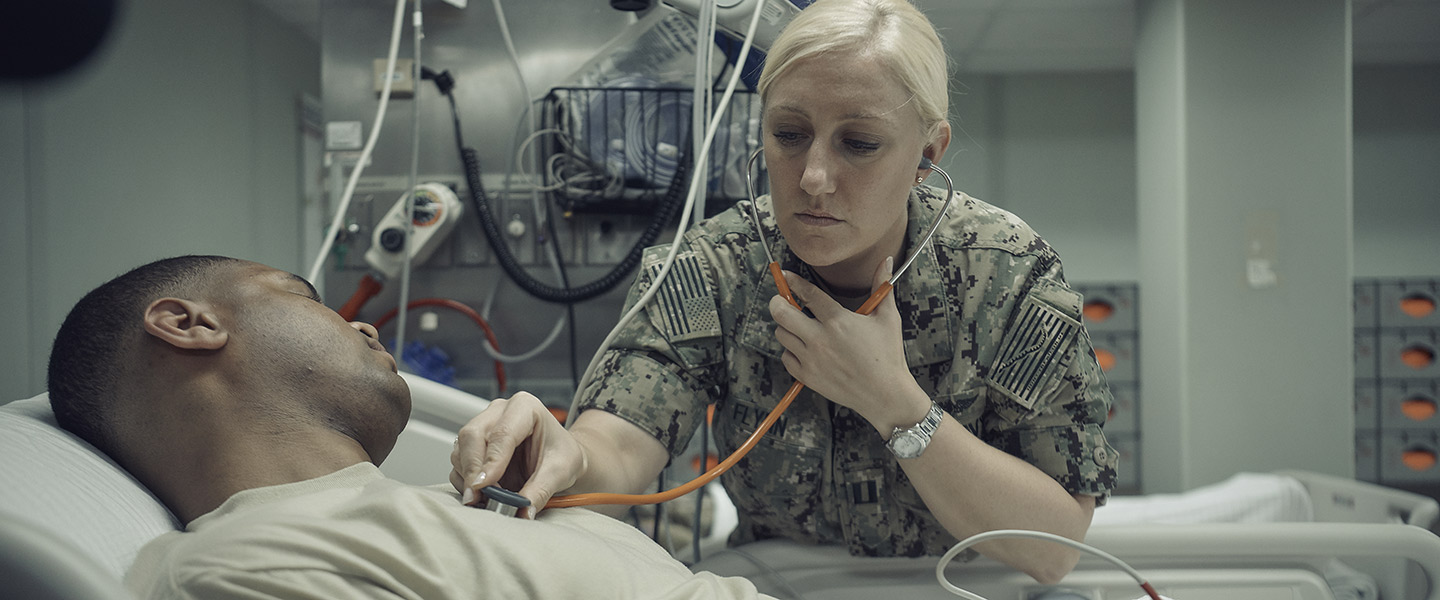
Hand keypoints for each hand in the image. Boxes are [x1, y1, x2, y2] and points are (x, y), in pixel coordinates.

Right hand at [448, 392, 585, 518]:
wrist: (560, 457)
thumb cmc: (562, 454)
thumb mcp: (560, 472)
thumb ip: (540, 490)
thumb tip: (521, 511)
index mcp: (524, 407)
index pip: (501, 433)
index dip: (491, 461)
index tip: (484, 485)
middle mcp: (499, 412)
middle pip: (472, 435)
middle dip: (472, 469)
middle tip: (477, 497)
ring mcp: (484, 427)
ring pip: (461, 449)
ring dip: (467, 477)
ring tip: (484, 499)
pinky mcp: (474, 446)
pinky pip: (459, 463)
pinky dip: (465, 482)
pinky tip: (481, 495)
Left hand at [767, 257, 926, 428]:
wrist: (885, 395)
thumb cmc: (888, 355)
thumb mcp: (888, 318)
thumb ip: (882, 286)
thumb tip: (886, 261)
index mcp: (838, 321)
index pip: (807, 294)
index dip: (793, 282)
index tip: (785, 275)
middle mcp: (820, 339)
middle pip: (781, 313)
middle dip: (778, 302)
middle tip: (782, 300)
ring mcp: (811, 359)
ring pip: (781, 334)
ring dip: (786, 327)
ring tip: (798, 326)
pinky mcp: (807, 376)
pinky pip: (786, 357)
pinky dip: (791, 350)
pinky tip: (804, 347)